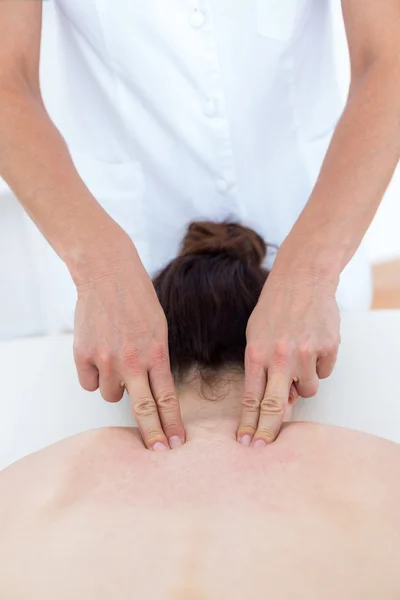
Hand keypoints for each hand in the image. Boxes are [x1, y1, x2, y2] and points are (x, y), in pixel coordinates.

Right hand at [72, 238, 184, 450]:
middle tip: (158, 449)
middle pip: (143, 409)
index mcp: (156, 353)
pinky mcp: (83, 355)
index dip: (172, 423)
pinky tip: (98, 355)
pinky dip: (94, 375)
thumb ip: (156, 360)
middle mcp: (132, 360)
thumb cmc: (137, 299)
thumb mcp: (159, 328)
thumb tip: (148, 389)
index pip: (167, 398)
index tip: (176, 442)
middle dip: (152, 433)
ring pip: (110, 395)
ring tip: (116, 360)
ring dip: (115, 386)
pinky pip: (89, 382)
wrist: (107, 275)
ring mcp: (105, 359)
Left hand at [236, 268, 340, 446]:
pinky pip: (324, 373)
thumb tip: (280, 401)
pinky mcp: (327, 349)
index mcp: (256, 353)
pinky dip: (318, 365)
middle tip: (263, 445)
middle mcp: (280, 356)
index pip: (251, 398)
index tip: (247, 442)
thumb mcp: (255, 334)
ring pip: (307, 390)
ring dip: (302, 383)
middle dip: (268, 430)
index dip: (249, 423)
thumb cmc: (274, 307)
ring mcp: (306, 353)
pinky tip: (313, 345)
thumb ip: (261, 368)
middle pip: (274, 406)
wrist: (302, 279)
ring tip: (298, 357)